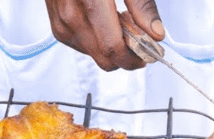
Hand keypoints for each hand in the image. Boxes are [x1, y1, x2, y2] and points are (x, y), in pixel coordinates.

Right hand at [44, 0, 164, 70]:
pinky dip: (97, 41)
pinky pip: (82, 47)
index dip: (133, 58)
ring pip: (93, 55)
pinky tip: (104, 23)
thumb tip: (156, 34)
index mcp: (89, 0)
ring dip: (111, 47)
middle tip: (140, 42)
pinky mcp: (58, 28)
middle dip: (125, 56)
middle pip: (103, 57)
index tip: (148, 55)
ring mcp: (61, 24)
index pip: (112, 47)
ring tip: (120, 23)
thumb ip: (142, 5)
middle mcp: (71, 15)